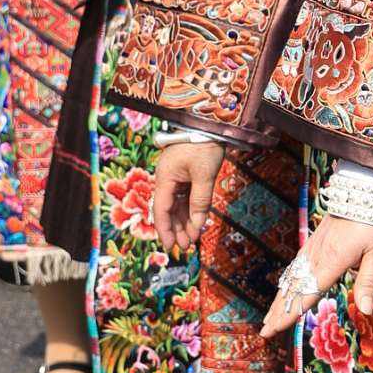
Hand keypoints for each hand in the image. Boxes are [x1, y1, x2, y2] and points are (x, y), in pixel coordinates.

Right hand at [152, 139, 225, 255]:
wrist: (211, 124)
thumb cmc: (204, 146)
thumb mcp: (204, 175)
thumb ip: (200, 200)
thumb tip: (198, 224)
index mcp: (165, 178)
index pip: (161, 210)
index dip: (165, 229)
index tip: (170, 246)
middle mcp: (167, 179)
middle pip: (168, 210)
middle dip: (176, 229)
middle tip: (186, 247)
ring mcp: (176, 177)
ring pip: (177, 205)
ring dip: (183, 222)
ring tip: (191, 240)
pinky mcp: (186, 175)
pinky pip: (185, 197)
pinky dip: (190, 211)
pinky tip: (195, 223)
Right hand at [258, 215, 372, 337]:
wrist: (370, 185)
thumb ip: (370, 281)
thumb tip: (366, 310)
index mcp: (334, 259)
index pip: (308, 293)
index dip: (290, 313)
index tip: (274, 329)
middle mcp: (319, 253)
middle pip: (294, 288)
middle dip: (278, 311)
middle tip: (265, 331)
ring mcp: (316, 244)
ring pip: (293, 276)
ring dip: (280, 297)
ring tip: (269, 316)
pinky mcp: (317, 237)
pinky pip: (298, 263)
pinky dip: (288, 279)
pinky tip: (285, 287)